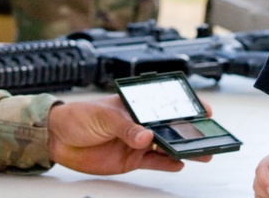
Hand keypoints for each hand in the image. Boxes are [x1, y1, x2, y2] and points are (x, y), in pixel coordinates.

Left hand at [46, 95, 210, 173]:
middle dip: (191, 132)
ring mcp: (137, 142)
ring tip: (203, 153)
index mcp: (136, 105)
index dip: (186, 106)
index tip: (204, 110)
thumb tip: (145, 136)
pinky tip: (180, 163)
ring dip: (184, 150)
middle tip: (210, 137)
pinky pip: (154, 163)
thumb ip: (125, 127)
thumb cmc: (78, 116)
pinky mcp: (131, 160)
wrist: (58, 138)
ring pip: (167, 147)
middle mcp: (140, 123)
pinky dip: (168, 164)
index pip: (165, 104)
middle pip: (171, 128)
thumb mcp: (103, 116)